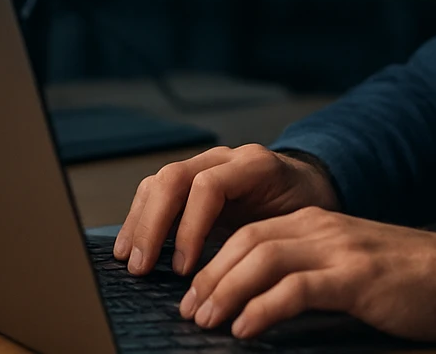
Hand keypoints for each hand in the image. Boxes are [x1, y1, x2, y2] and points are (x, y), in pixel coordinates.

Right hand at [113, 144, 338, 275]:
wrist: (306, 184)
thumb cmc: (304, 207)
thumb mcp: (298, 221)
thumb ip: (267, 237)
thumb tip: (236, 277)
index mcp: (255, 165)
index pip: (209, 186)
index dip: (191, 227)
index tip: (184, 268)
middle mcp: (225, 158)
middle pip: (175, 177)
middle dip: (153, 225)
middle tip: (142, 267)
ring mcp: (205, 164)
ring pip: (160, 181)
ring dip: (140, 222)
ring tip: (129, 260)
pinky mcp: (192, 178)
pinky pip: (157, 190)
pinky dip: (140, 217)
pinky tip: (130, 245)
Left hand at [179, 206, 435, 341]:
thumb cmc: (407, 282)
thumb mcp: (348, 267)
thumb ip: (309, 273)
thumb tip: (259, 302)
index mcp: (318, 223)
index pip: (249, 233)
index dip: (213, 262)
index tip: (193, 295)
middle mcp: (323, 229)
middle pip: (247, 241)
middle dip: (210, 276)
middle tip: (189, 311)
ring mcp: (340, 250)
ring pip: (264, 258)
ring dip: (226, 290)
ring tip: (207, 321)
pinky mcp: (356, 278)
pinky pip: (297, 288)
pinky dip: (263, 307)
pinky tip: (246, 328)